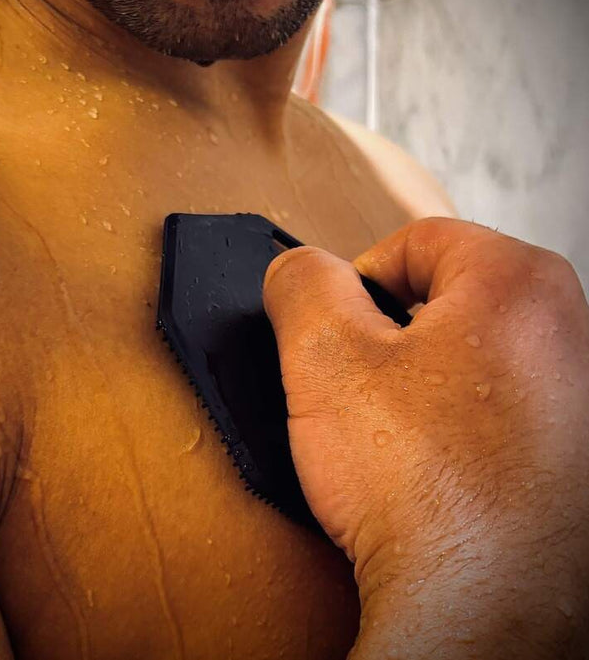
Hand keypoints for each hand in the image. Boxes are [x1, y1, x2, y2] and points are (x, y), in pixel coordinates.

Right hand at [263, 218, 588, 658]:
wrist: (490, 615)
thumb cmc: (428, 492)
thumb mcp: (323, 357)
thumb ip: (300, 283)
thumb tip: (296, 270)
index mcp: (519, 283)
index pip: (412, 240)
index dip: (357, 284)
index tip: (338, 337)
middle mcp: (572, 329)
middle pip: (444, 297)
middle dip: (389, 339)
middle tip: (363, 396)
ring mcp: (581, 395)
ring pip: (466, 356)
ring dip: (420, 387)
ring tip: (399, 442)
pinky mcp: (576, 453)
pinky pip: (494, 410)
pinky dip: (456, 429)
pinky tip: (437, 471)